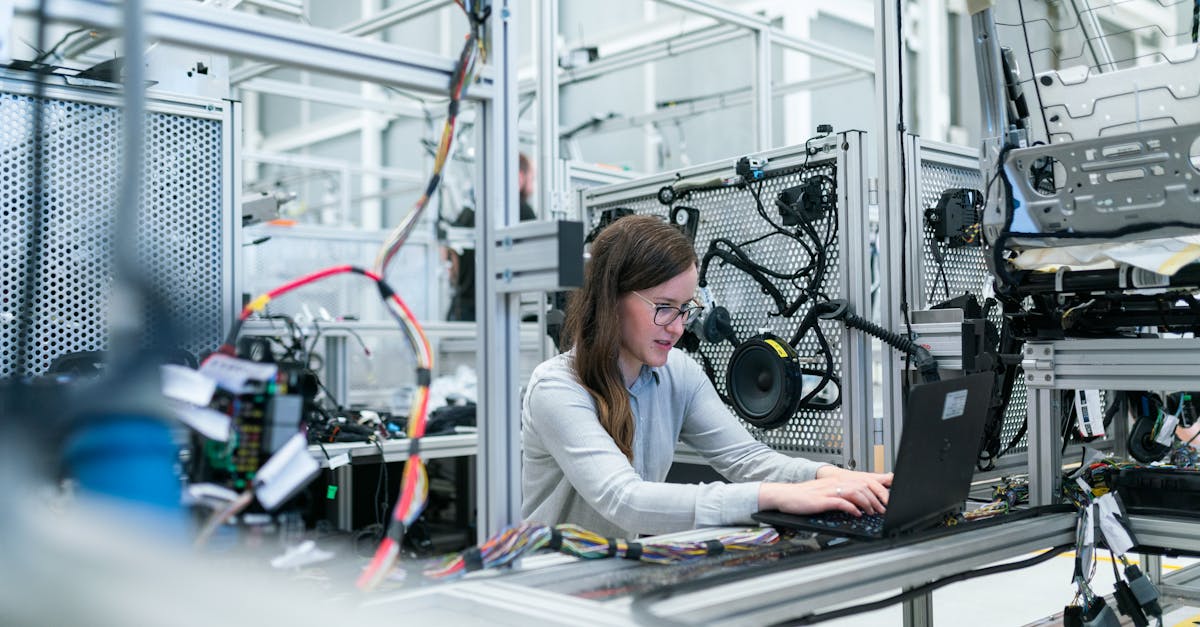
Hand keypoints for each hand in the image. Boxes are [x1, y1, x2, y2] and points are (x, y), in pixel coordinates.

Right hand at [759, 468, 891, 516]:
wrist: (784, 495)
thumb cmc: (802, 497)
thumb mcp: (823, 493)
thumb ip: (838, 495)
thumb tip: (854, 503)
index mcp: (835, 480)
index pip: (861, 481)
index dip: (875, 490)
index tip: (883, 500)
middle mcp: (833, 483)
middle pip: (861, 486)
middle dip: (875, 498)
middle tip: (881, 509)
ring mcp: (828, 491)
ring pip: (855, 492)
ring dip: (867, 503)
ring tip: (872, 512)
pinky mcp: (822, 500)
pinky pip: (841, 502)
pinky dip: (852, 508)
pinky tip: (857, 513)